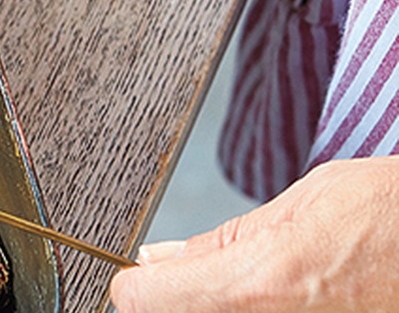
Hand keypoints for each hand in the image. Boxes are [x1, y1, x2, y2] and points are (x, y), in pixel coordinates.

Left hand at [110, 157, 398, 310]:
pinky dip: (261, 311)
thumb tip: (159, 261)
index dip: (136, 284)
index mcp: (257, 285)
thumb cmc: (394, 217)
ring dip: (222, 305)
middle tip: (202, 277)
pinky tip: (290, 299)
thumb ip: (222, 242)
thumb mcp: (302, 205)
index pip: (140, 301)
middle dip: (179, 299)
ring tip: (271, 285)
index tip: (143, 276)